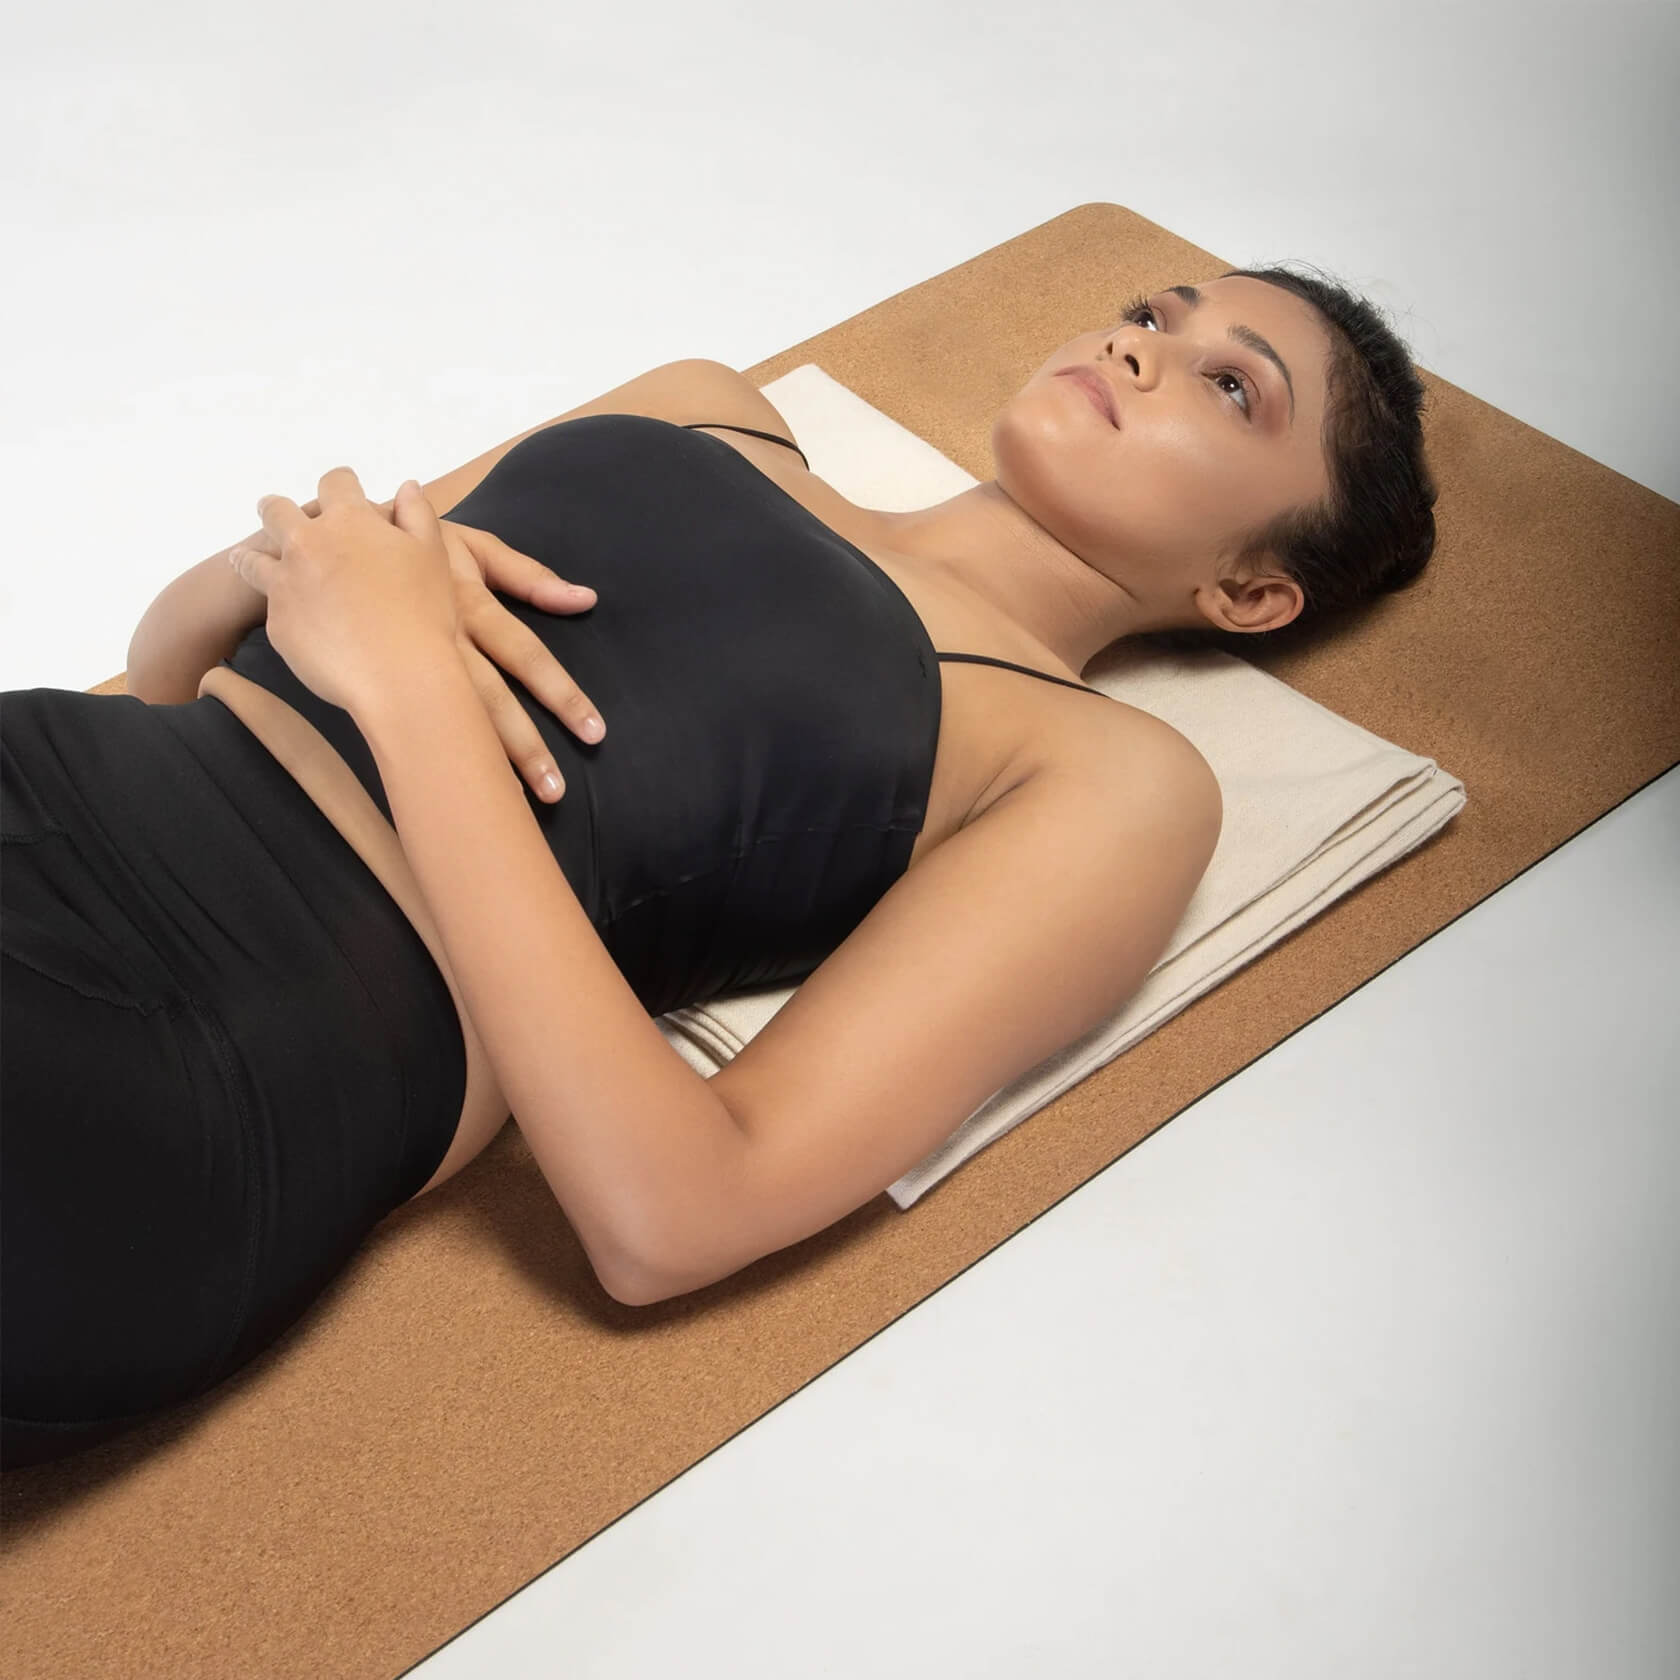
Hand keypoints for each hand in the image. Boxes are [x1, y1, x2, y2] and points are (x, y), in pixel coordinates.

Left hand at [230, 470, 457, 717]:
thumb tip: (407, 487)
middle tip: (281, 516)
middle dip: (279, 510)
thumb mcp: (432, 554)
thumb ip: (417, 513)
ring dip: (253, 554)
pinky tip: (292, 617)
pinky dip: (279, 607)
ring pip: (252, 559)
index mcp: (348, 521)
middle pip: (276, 511)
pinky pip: (270, 608)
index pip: (335, 483)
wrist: (399, 674)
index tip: (343, 489)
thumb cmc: (424, 610)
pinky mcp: (277, 623)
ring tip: (253, 560)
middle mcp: (307, 544)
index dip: (341, 483)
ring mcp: (286, 584)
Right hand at [230, 483, 605, 800]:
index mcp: (466, 603)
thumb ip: (529, 574)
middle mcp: (434, 638)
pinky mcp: (367, 673)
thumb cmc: (408, 543)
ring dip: (473, 758)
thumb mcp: (467, 545)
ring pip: (442, 712)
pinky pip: (396, 718)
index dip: (560, 691)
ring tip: (505, 804)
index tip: (594, 732)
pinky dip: (418, 750)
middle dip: (522, 744)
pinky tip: (431, 784)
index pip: (524, 653)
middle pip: (486, 697)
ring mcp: (398, 659)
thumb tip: (587, 599)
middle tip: (555, 792)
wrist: (316, 538)